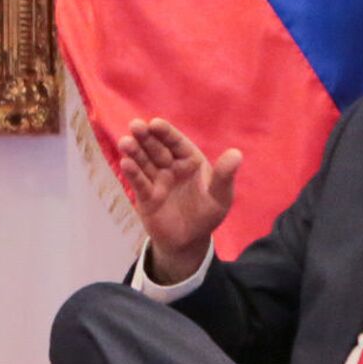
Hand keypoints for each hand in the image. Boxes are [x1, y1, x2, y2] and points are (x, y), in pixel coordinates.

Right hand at [118, 118, 240, 284]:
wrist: (190, 240)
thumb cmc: (207, 214)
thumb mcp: (220, 196)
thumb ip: (224, 175)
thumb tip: (237, 154)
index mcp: (190, 160)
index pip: (176, 142)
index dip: (166, 132)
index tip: (155, 123)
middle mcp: (171, 166)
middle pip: (156, 148)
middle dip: (145, 137)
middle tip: (135, 126)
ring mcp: (157, 180)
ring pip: (144, 162)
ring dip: (134, 152)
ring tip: (125, 143)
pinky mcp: (146, 196)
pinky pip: (139, 182)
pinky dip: (133, 173)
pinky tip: (126, 163)